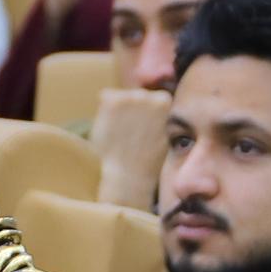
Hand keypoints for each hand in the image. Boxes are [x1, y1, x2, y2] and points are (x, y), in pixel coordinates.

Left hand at [93, 87, 172, 212]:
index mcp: (167, 102)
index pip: (154, 97)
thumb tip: (156, 102)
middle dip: (133, 109)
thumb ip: (161, 116)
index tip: (146, 129)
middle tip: (132, 134)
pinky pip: (104, 97)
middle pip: (136, 94)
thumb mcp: (166, 134)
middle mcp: (151, 95)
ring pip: (120, 96)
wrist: (129, 176)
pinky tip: (111, 129)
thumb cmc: (148, 162)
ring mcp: (131, 96)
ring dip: (118, 110)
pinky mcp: (112, 100)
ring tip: (121, 134)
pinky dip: (104, 111)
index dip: (147, 114)